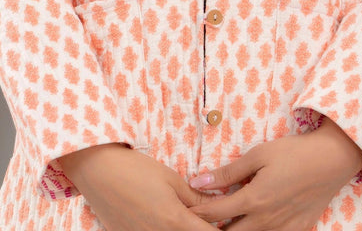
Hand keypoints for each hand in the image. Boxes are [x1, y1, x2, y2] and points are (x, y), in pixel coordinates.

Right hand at [58, 143, 217, 230]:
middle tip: (213, 220)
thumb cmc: (136, 169)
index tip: (232, 224)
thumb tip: (218, 204)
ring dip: (185, 230)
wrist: (97, 171)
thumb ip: (196, 197)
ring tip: (186, 217)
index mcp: (176, 222)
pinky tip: (166, 220)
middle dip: (204, 230)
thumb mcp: (171, 179)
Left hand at [187, 117, 361, 230]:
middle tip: (198, 221)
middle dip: (212, 229)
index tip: (182, 210)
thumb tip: (198, 181)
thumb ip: (228, 172)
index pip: (214, 213)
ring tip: (223, 222)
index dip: (195, 213)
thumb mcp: (258, 155)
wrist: (332, 160)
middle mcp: (266, 221)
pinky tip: (252, 222)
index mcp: (253, 200)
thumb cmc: (294, 152)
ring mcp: (282, 229)